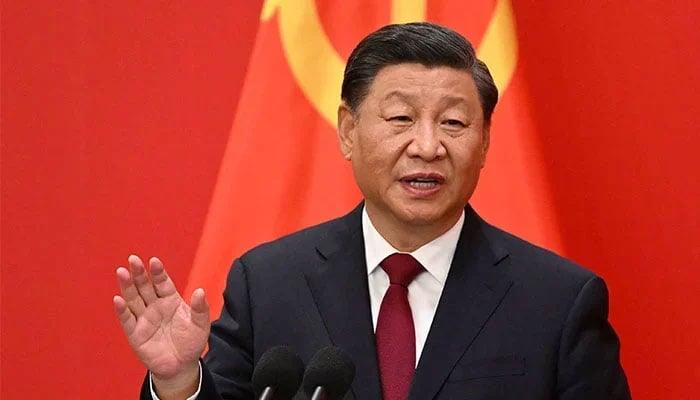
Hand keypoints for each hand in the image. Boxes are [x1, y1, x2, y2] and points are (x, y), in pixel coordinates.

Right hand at [114, 255, 209, 395]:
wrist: (181, 365)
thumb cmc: (191, 342)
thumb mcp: (200, 325)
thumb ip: (200, 308)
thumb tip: (200, 291)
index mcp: (170, 300)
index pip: (162, 282)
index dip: (158, 272)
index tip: (154, 261)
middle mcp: (155, 306)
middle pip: (144, 286)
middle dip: (139, 273)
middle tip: (133, 259)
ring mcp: (144, 319)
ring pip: (133, 299)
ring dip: (127, 286)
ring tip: (122, 272)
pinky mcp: (135, 334)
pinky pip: (127, 320)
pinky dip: (122, 310)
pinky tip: (118, 299)